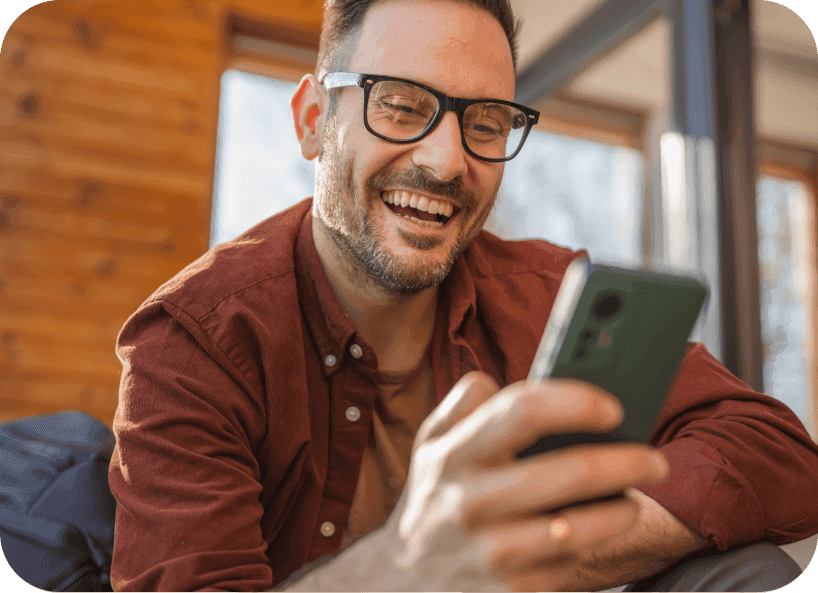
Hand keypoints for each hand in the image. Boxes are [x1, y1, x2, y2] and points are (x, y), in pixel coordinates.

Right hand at [378, 371, 668, 591]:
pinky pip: (569, 564)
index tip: (614, 406)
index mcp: (453, 453)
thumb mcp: (430, 446)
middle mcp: (468, 501)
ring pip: (581, 526)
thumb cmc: (430, 501)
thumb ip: (463, 402)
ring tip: (634, 496)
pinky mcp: (509, 592)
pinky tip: (600, 528)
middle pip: (571, 471)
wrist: (397, 585)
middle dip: (626, 462)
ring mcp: (490, 552)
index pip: (523, 410)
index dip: (576, 401)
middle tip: (655, 459)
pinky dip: (593, 544)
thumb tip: (501, 378)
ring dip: (621, 508)